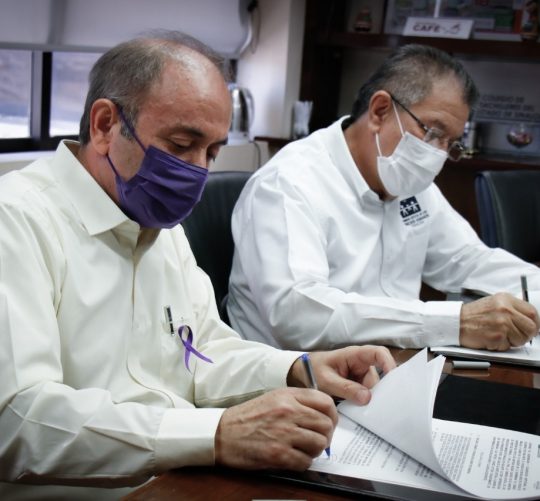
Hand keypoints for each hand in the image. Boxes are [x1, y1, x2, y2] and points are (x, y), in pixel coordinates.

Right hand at [215, 388, 336, 469]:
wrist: (222, 433)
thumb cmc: (248, 417)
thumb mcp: (274, 398)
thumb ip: (298, 401)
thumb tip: (323, 415)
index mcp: (288, 395)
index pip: (326, 402)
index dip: (332, 415)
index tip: (329, 423)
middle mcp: (288, 411)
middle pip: (326, 425)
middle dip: (325, 436)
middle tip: (316, 440)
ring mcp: (284, 432)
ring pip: (319, 444)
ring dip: (314, 450)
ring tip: (302, 449)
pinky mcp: (278, 454)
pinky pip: (306, 461)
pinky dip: (302, 463)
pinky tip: (292, 458)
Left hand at [288, 345, 395, 404]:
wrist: (302, 374)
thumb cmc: (313, 370)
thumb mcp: (326, 381)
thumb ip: (345, 388)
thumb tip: (367, 398)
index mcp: (354, 355)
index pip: (378, 353)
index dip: (389, 363)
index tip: (393, 379)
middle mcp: (361, 365)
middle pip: (379, 378)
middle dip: (378, 392)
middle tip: (374, 408)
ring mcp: (360, 377)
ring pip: (373, 390)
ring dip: (368, 401)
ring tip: (359, 411)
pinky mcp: (358, 387)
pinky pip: (366, 396)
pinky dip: (363, 404)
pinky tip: (359, 412)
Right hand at [460, 292, 539, 349]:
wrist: (455, 322)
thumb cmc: (472, 315)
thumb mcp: (494, 303)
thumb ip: (511, 309)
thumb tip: (529, 320)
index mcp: (506, 299)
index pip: (532, 312)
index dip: (534, 323)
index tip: (530, 328)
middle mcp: (505, 309)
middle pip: (531, 327)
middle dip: (526, 335)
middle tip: (516, 336)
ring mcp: (501, 323)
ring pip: (521, 339)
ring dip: (512, 342)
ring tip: (499, 336)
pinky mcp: (497, 336)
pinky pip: (508, 347)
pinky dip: (500, 346)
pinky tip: (490, 339)